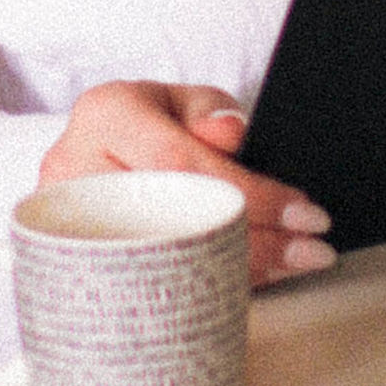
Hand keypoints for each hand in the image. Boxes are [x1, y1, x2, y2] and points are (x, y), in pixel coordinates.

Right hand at [39, 80, 335, 284]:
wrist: (96, 156)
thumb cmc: (149, 123)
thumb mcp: (181, 98)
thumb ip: (209, 110)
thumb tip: (230, 135)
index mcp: (103, 116)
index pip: (180, 160)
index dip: (246, 192)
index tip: (302, 212)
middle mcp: (76, 172)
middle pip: (175, 219)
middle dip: (253, 242)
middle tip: (310, 250)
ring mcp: (75, 227)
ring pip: (166, 263)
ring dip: (240, 270)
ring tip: (296, 265)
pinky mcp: (84, 268)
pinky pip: (156, 286)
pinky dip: (211, 285)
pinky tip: (255, 282)